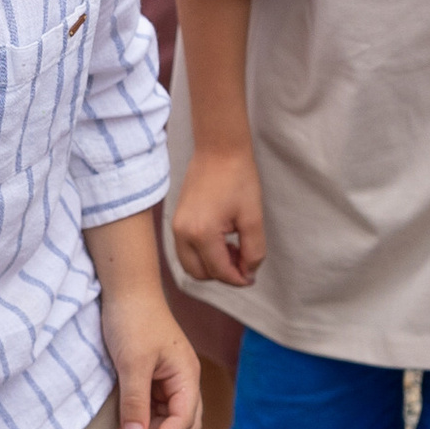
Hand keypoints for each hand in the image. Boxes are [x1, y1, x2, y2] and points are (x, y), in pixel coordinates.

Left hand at [101, 287, 199, 428]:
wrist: (126, 291)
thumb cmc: (133, 320)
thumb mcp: (132, 363)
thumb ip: (136, 401)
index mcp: (187, 376)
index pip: (186, 420)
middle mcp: (184, 381)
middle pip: (186, 425)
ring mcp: (171, 380)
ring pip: (170, 419)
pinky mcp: (155, 379)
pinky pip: (156, 408)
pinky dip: (144, 419)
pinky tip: (125, 423)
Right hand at [172, 141, 264, 286]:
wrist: (219, 150)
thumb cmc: (238, 179)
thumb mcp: (253, 218)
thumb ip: (253, 250)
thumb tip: (249, 273)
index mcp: (202, 233)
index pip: (219, 271)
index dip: (239, 279)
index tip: (252, 277)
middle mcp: (183, 233)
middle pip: (200, 274)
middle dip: (223, 275)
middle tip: (244, 263)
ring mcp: (176, 227)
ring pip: (190, 264)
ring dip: (211, 266)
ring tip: (233, 250)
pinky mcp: (176, 220)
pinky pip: (186, 250)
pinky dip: (202, 254)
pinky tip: (222, 240)